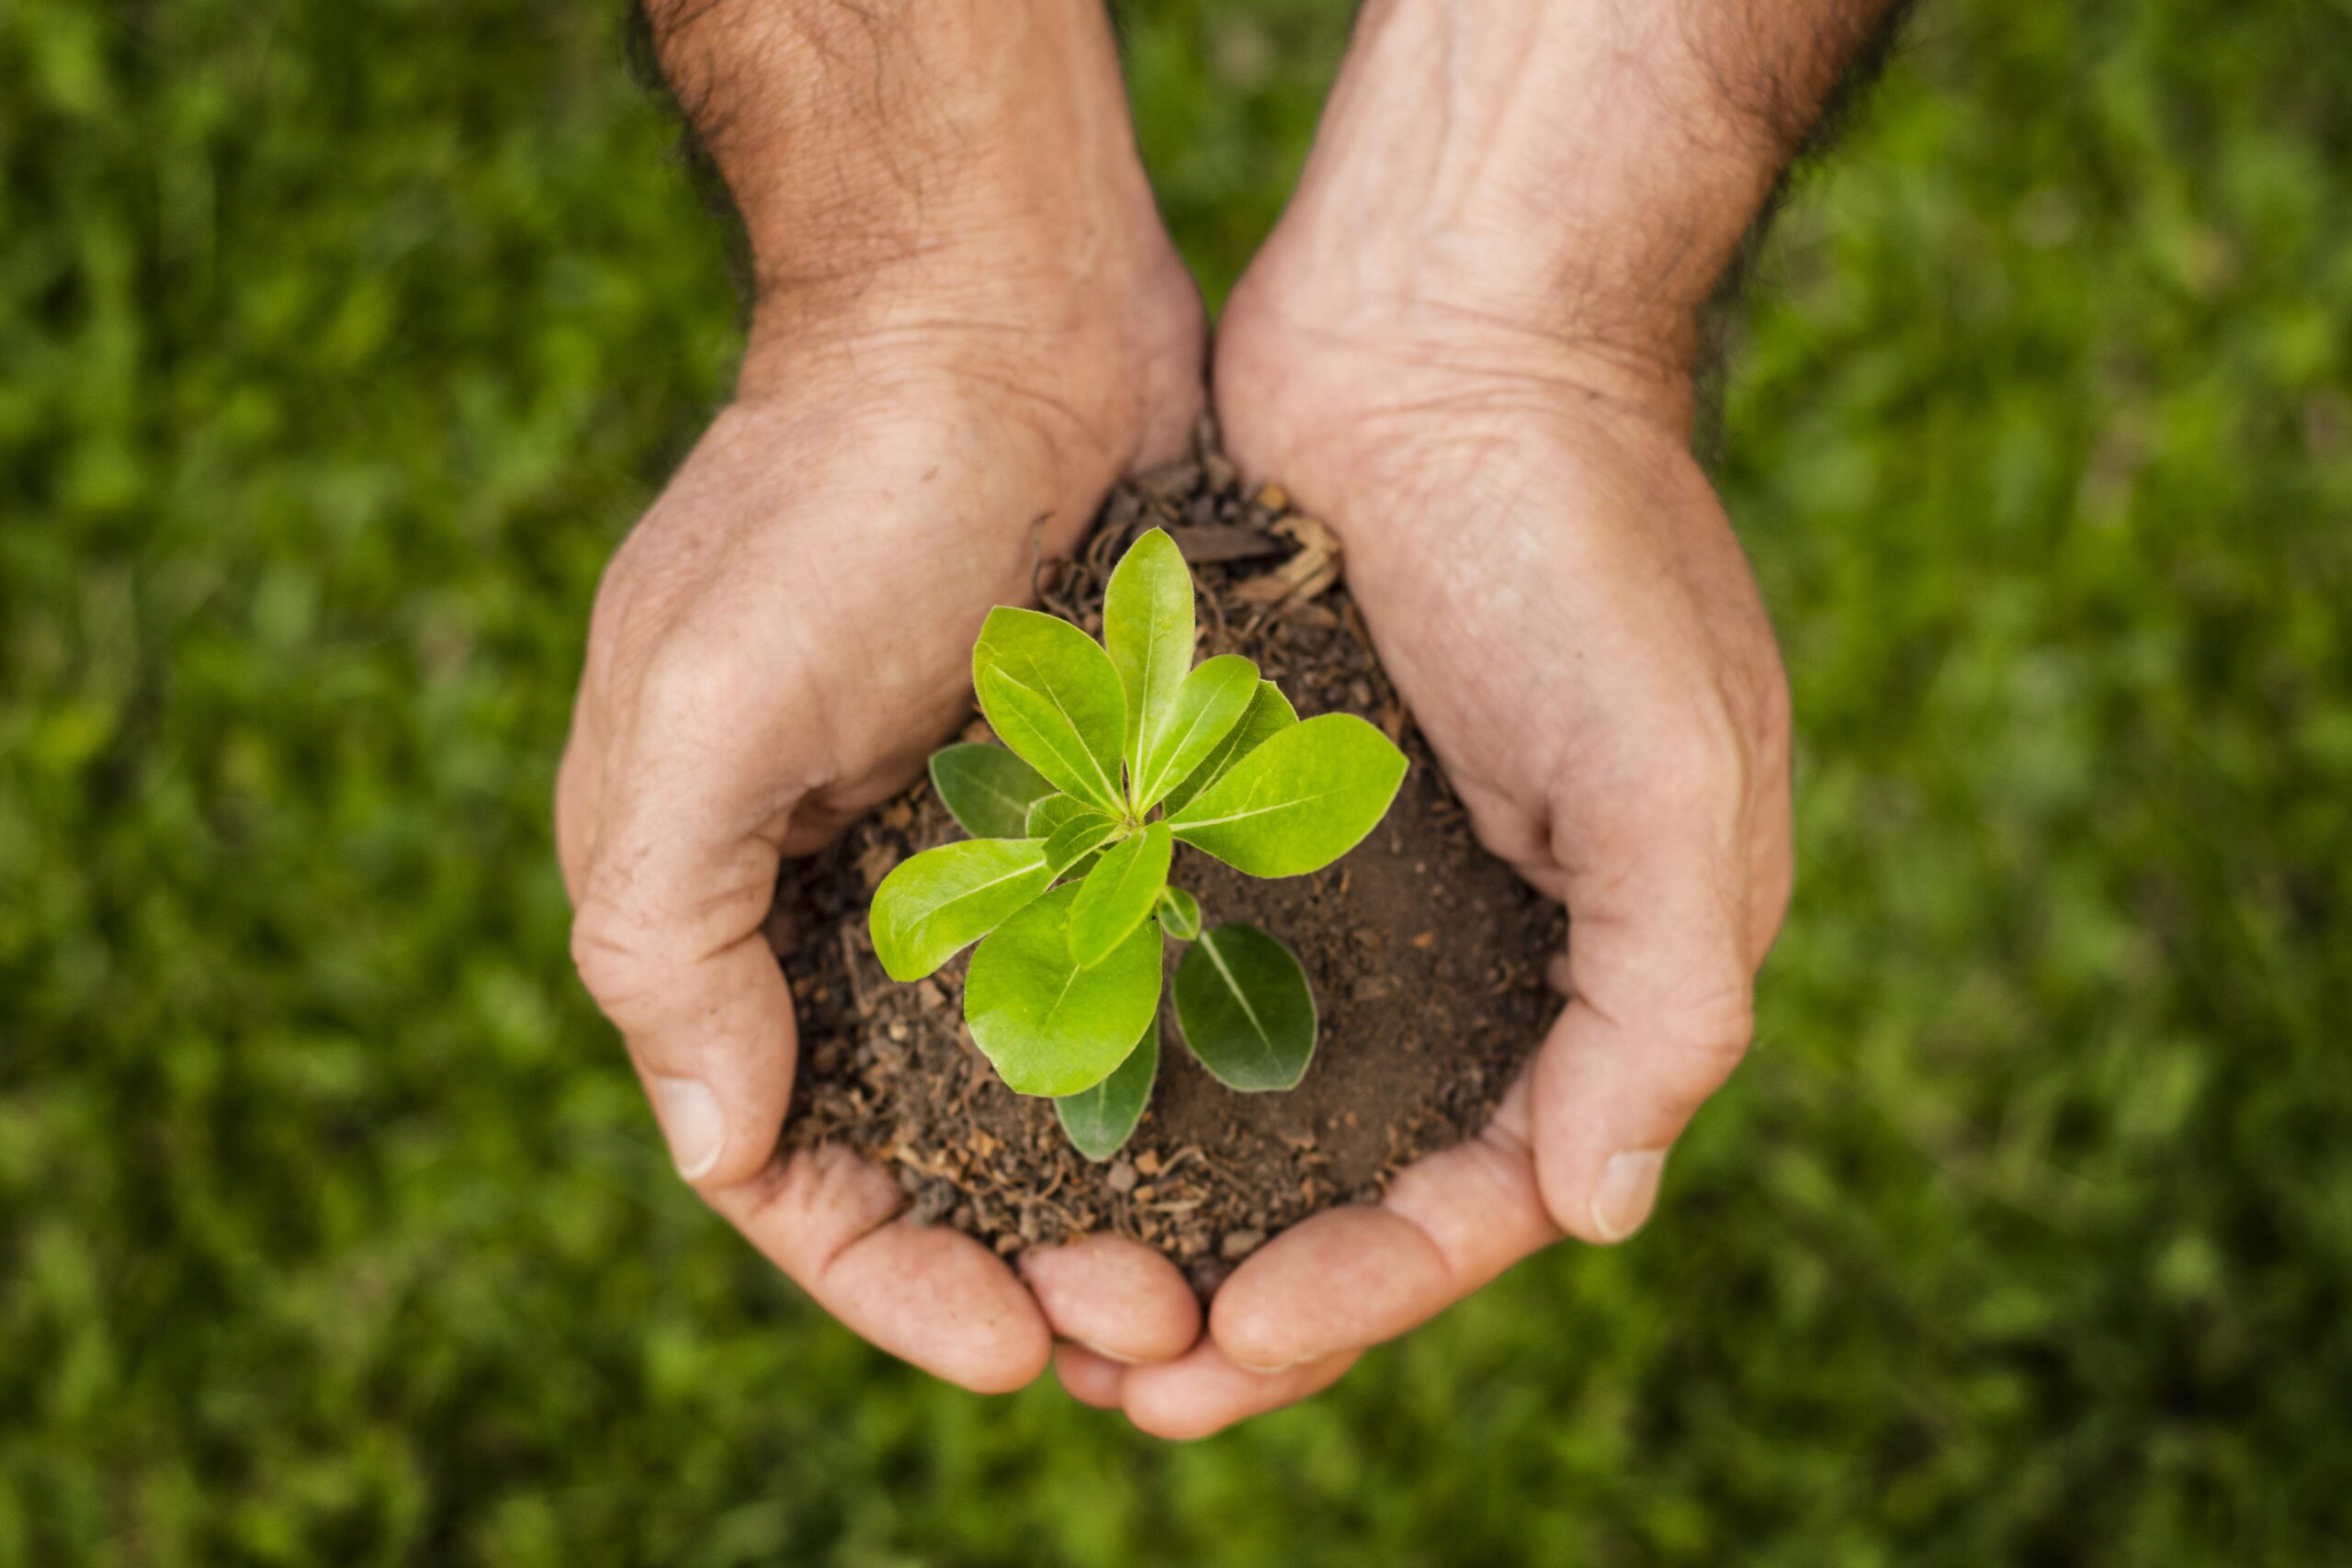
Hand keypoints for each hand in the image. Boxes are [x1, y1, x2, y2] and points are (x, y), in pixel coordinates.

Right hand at [555, 269, 1211, 1389]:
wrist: (994, 312)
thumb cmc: (827, 499)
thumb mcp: (694, 710)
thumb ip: (667, 933)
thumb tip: (720, 1149)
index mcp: (730, 913)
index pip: (793, 1167)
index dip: (890, 1279)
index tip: (1014, 1352)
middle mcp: (856, 912)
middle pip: (935, 1161)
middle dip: (1027, 1268)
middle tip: (1154, 1331)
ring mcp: (992, 865)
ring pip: (1056, 1099)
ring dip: (1127, 1202)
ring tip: (1227, 1281)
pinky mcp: (1109, 809)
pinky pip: (1145, 983)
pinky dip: (1187, 1074)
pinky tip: (1274, 1138)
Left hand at [1065, 208, 1792, 1449]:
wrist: (1447, 322)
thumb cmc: (1580, 539)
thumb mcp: (1678, 773)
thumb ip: (1666, 996)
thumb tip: (1598, 1212)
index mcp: (1599, 970)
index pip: (1490, 1197)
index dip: (1370, 1292)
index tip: (1233, 1342)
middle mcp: (1477, 952)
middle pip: (1359, 1188)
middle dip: (1252, 1297)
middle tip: (1117, 1373)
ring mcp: (1354, 886)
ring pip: (1255, 1110)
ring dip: (1166, 1212)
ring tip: (1048, 1296)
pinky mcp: (1242, 813)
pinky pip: (1177, 976)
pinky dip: (1118, 1065)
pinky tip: (1020, 1124)